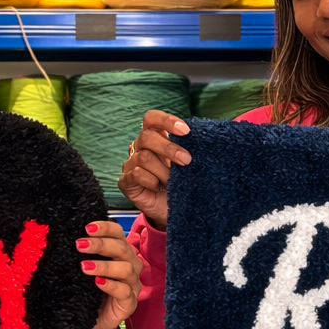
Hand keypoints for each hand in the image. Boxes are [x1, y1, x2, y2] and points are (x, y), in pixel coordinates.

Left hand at [78, 220, 143, 328]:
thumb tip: (70, 234)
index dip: (105, 228)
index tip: (87, 228)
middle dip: (101, 244)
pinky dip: (111, 285)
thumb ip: (83, 253)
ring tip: (84, 266)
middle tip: (80, 245)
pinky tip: (97, 283)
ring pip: (126, 269)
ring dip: (105, 265)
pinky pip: (125, 292)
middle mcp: (129, 266)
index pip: (118, 233)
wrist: (83, 321)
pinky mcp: (129, 304)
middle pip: (123, 249)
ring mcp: (132, 285)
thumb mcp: (82, 269)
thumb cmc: (85, 291)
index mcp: (119, 253)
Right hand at [116, 111, 191, 231]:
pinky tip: (158, 187)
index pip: (152, 119)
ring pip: (144, 157)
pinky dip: (151, 180)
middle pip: (147, 136)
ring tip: (172, 181)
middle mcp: (140, 147)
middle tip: (187, 160)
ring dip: (163, 170)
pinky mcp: (125, 181)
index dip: (166, 120)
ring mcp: (130, 164)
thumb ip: (188, 147)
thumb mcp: (186, 163)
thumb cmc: (180, 183)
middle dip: (169, 148)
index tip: (185, 131)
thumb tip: (202, 136)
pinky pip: (136, 174)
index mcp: (154, 137)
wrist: (172, 210)